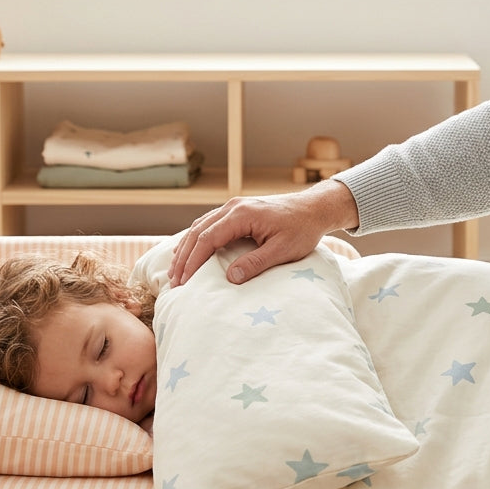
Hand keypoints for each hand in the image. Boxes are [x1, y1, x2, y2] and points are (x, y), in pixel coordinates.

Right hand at [168, 179, 358, 285]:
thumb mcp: (282, 250)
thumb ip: (256, 263)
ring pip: (200, 226)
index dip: (193, 261)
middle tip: (175, 281)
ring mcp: (234, 207)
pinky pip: (209, 224)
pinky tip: (189, 251)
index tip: (184, 281)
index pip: (207, 238)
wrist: (314, 208)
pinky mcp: (238, 211)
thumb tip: (230, 279)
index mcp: (242, 214)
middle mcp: (233, 206)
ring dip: (187, 248)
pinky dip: (196, 239)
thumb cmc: (302, 229)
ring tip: (176, 270)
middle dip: (184, 257)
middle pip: (197, 231)